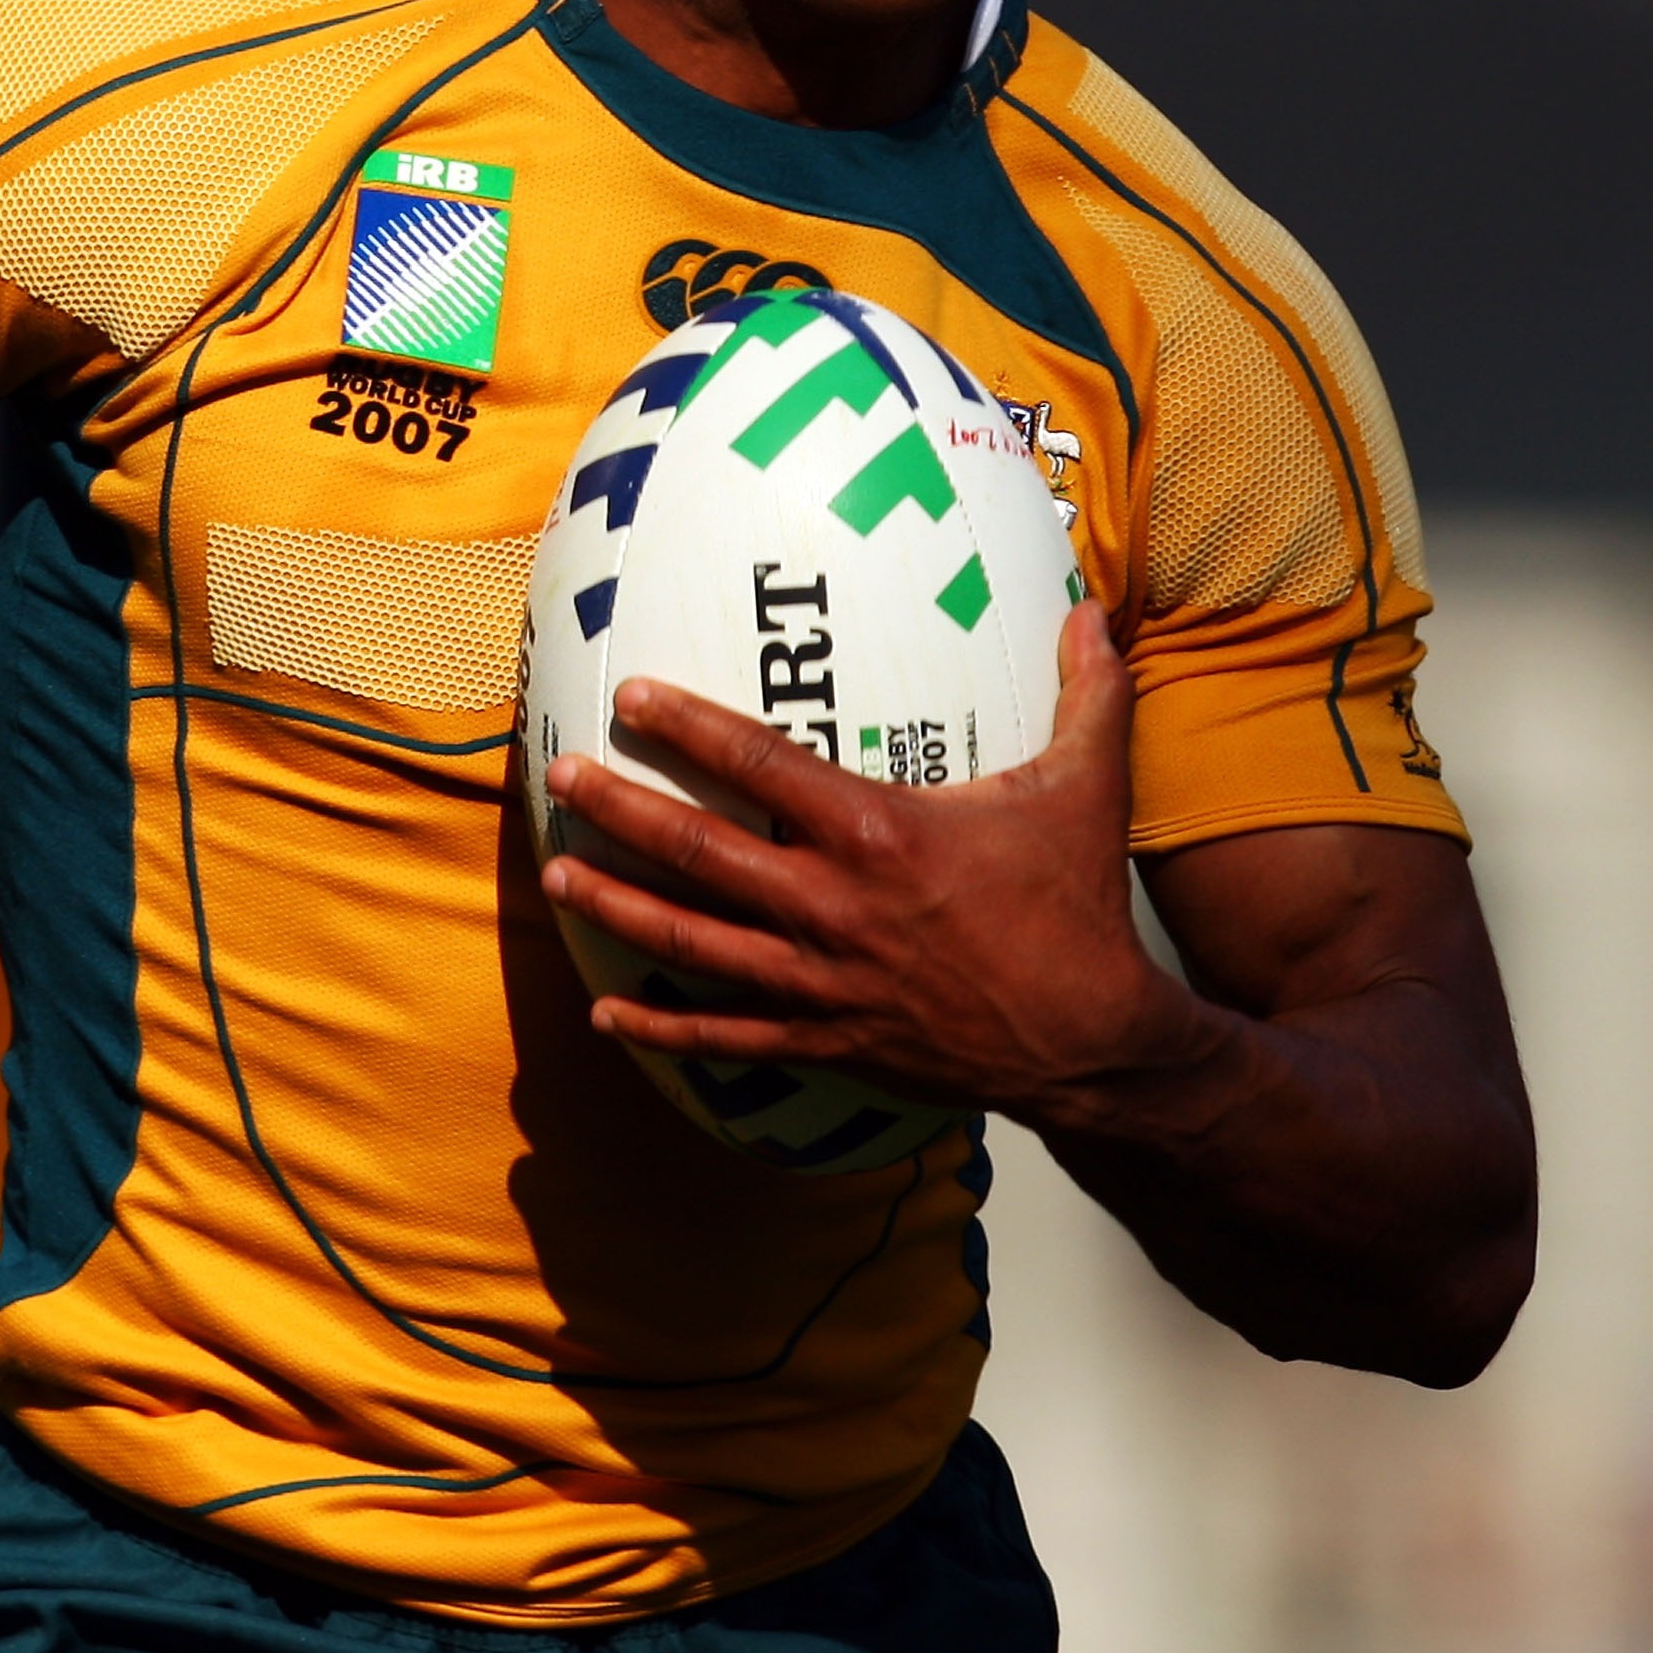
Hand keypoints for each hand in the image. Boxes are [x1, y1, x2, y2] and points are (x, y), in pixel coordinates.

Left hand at [536, 603, 1193, 1121]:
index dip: (688, 727)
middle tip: (560, 779)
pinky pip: (727, 1037)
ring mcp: (820, 979)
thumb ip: (1087, 693)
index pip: (760, 764)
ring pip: (692, 942)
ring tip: (556, 878)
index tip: (630, 696)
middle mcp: (832, 904)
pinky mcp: (826, 1039)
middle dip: (619, 812)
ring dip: (616, 908)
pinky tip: (607, 1013)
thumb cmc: (1079, 906)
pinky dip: (663, 1028)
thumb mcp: (1087, 786)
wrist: (1090, 1041)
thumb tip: (1096, 611)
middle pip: (699, 851)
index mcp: (878, 833)